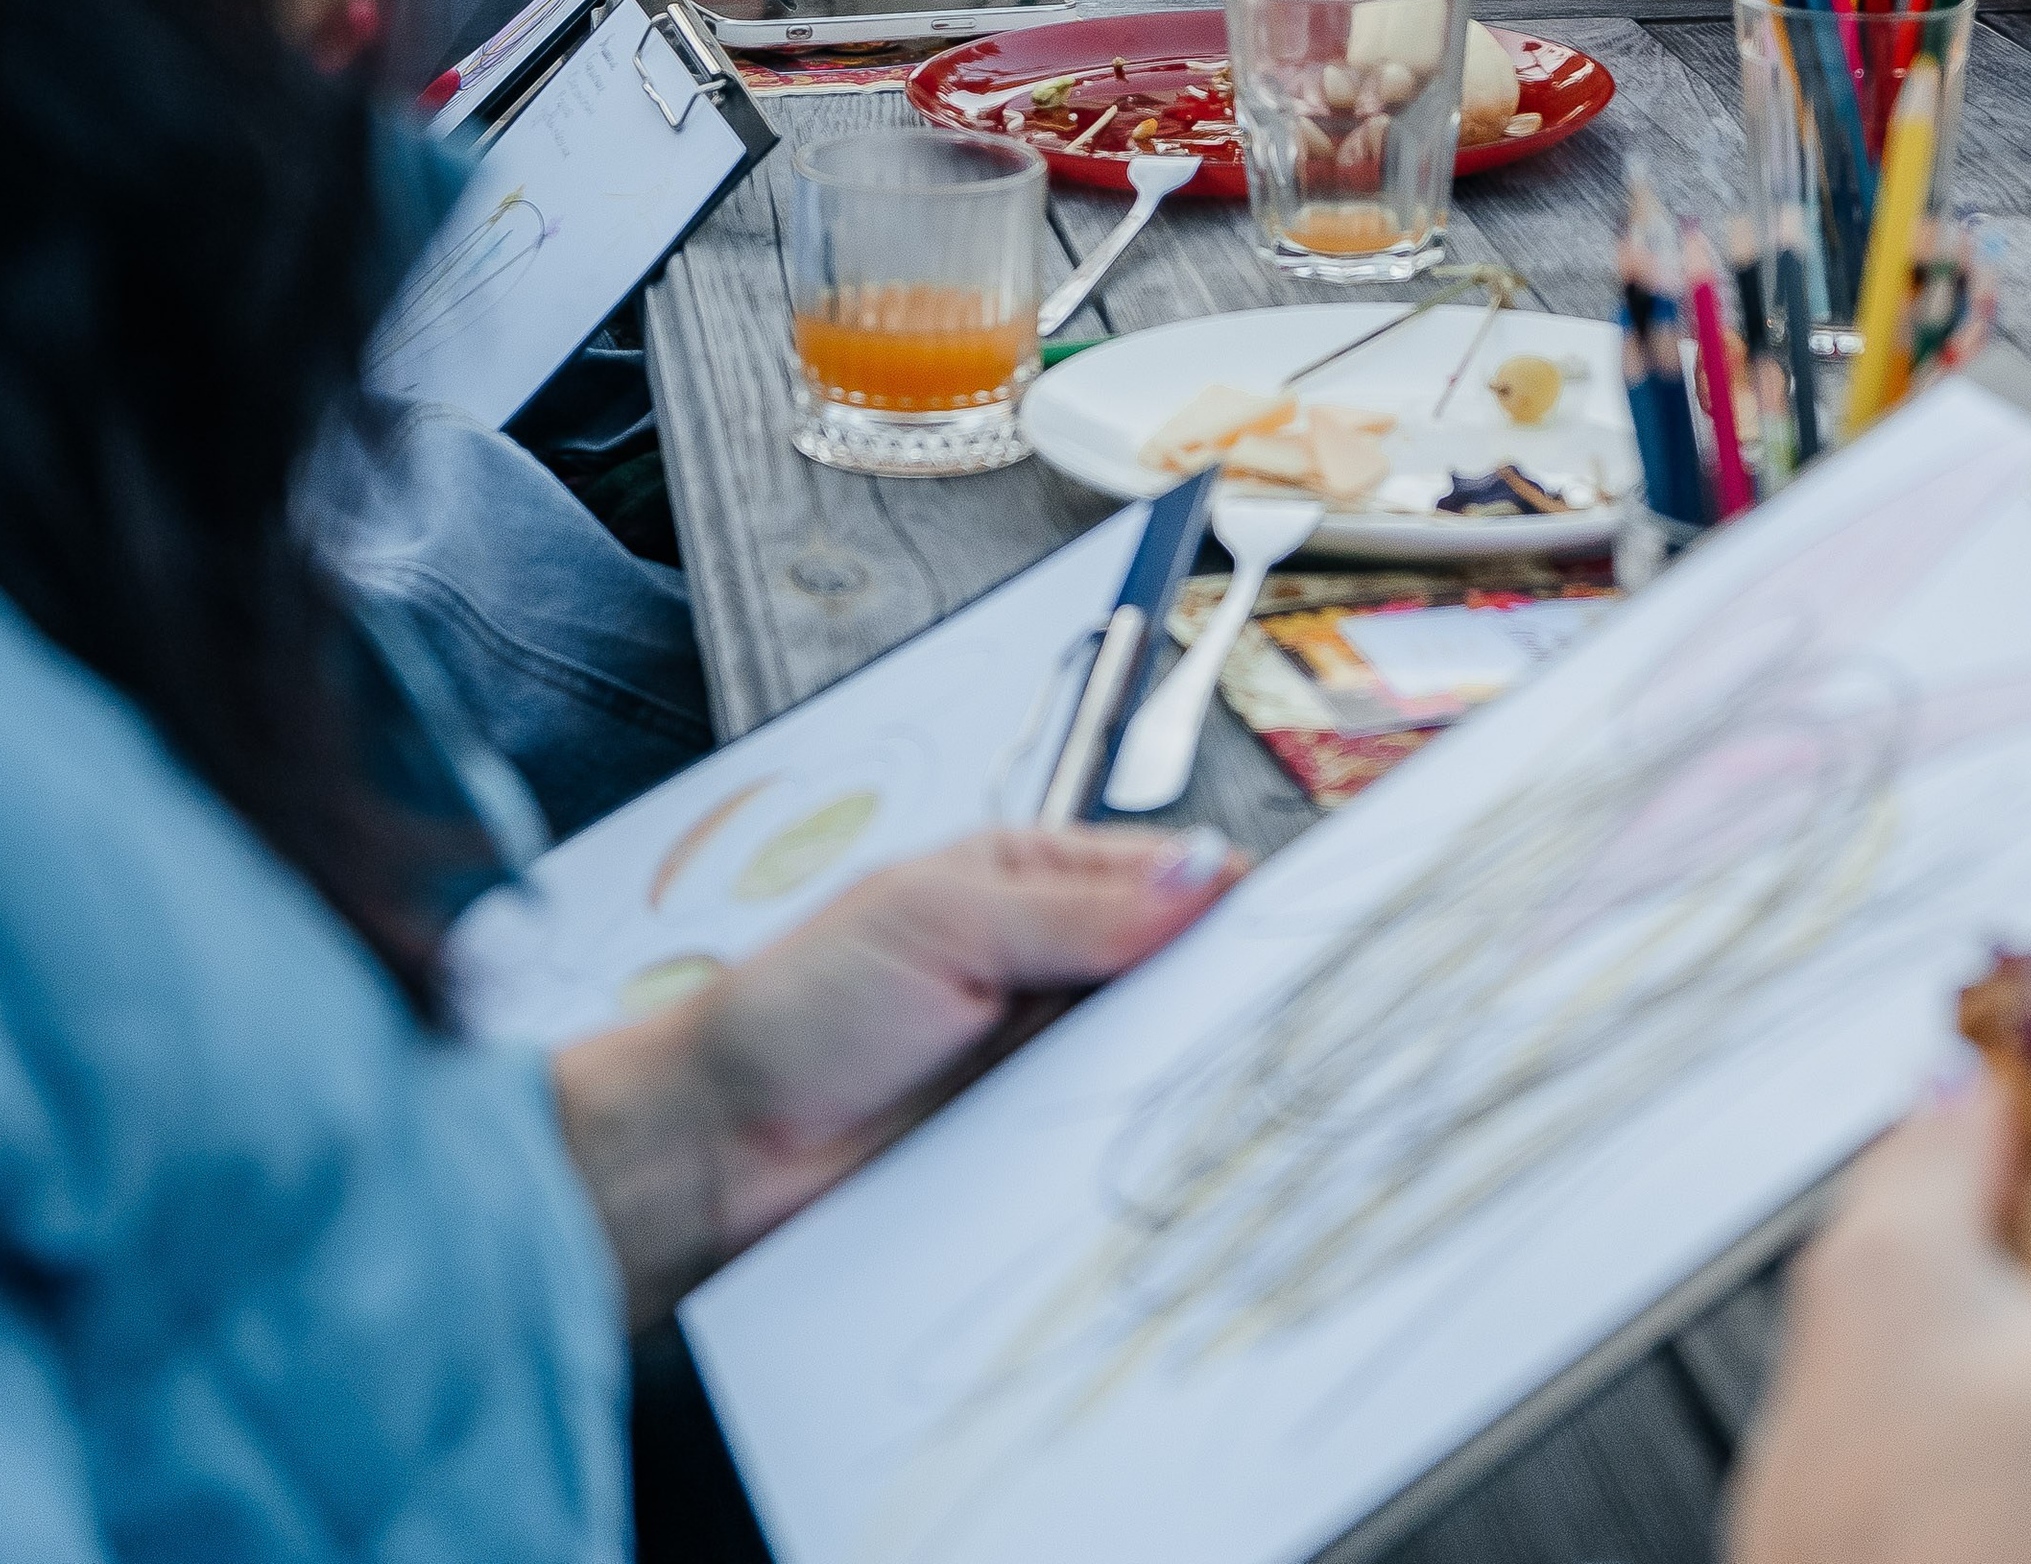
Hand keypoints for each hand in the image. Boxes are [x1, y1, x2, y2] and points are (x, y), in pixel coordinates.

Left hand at [554, 825, 1241, 1324]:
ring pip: (1157, 1063)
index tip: (1310, 923)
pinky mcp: (1036, 1150)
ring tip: (1253, 1090)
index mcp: (1031, 881)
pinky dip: (1147, 1146)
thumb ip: (1075, 909)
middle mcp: (1051, 968)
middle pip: (1177, 974)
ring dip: (1191, 1077)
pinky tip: (1183, 1156)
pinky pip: (1115, 1141)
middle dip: (1228, 994)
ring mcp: (1046, 1062)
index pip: (1168, 876)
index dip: (1234, 898)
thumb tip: (1202, 875)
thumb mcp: (938, 923)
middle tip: (1298, 1017)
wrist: (719, 1152)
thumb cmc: (799, 1009)